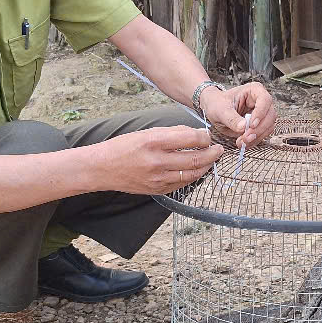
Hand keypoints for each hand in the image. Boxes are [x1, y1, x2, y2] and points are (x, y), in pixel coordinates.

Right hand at [94, 126, 223, 194]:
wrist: (102, 168)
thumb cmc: (123, 147)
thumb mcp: (146, 132)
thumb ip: (172, 133)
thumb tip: (195, 134)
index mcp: (154, 141)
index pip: (190, 138)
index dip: (204, 137)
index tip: (208, 135)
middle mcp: (157, 161)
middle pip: (195, 159)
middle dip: (212, 154)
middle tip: (219, 150)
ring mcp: (157, 178)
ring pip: (192, 174)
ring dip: (206, 167)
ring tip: (212, 160)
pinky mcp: (157, 190)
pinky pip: (182, 184)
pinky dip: (193, 177)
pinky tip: (197, 170)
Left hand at [200, 82, 277, 147]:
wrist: (214, 109)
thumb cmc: (217, 103)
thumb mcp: (221, 110)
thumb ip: (232, 119)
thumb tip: (243, 127)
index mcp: (254, 90)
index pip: (265, 100)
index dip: (260, 113)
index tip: (251, 125)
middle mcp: (261, 101)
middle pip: (270, 115)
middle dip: (258, 129)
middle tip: (245, 138)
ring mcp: (262, 113)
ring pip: (268, 126)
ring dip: (257, 137)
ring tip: (241, 142)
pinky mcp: (260, 124)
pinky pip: (263, 134)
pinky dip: (255, 140)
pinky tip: (244, 143)